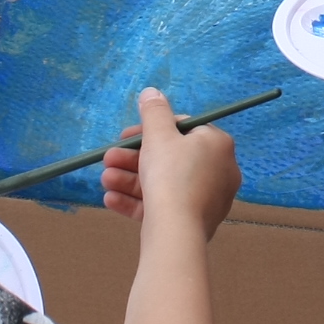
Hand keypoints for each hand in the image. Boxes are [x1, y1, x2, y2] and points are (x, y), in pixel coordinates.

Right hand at [98, 87, 240, 234]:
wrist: (176, 231)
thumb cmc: (171, 174)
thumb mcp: (158, 136)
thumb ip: (154, 112)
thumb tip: (152, 92)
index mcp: (217, 145)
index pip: (183, 129)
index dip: (150, 130)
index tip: (125, 136)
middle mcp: (218, 170)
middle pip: (170, 158)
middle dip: (133, 158)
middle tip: (108, 158)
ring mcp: (207, 199)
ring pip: (163, 183)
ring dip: (129, 179)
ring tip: (104, 179)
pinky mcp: (193, 222)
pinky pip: (164, 205)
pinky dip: (138, 201)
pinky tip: (110, 199)